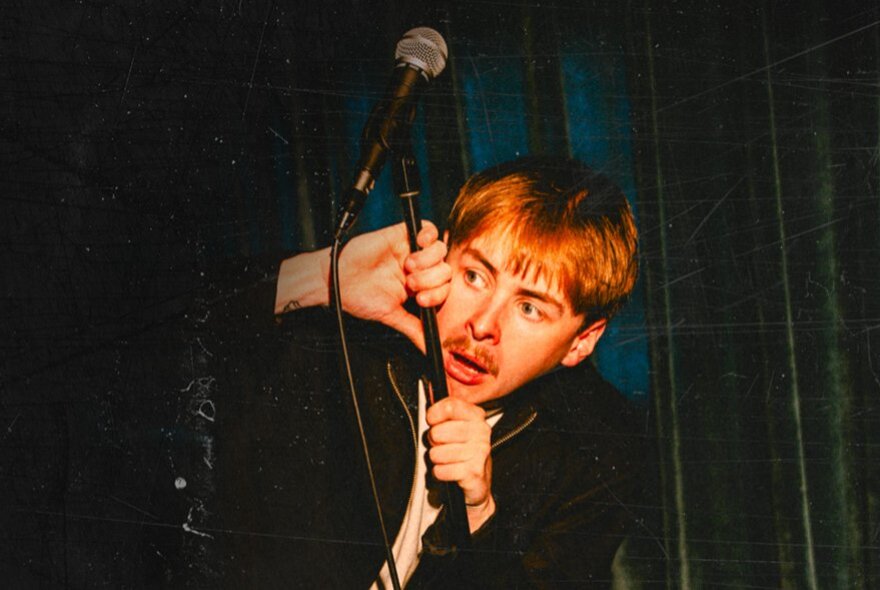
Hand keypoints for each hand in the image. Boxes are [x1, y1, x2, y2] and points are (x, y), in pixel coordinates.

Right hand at [275, 221, 450, 351]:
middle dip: (430, 279)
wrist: (337, 279)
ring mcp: (411, 251)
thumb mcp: (391, 315)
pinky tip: (416, 244)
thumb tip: (432, 349)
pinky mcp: (403, 234)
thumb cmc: (359, 296)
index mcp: (418, 288)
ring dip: (428, 260)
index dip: (437, 294)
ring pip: (440, 250)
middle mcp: (418, 269)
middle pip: (445, 269)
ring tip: (407, 266)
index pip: (443, 288)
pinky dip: (428, 235)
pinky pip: (428, 228)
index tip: (420, 299)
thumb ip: (414, 329)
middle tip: (410, 283)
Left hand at [426, 397, 495, 531]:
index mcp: (476, 416)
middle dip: (433, 441)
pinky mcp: (474, 471)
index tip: (432, 421)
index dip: (434, 415)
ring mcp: (479, 451)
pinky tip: (449, 471)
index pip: (449, 406)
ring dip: (437, 459)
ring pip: (437, 453)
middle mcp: (481, 431)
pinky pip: (441, 470)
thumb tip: (428, 403)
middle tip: (441, 445)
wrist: (477, 482)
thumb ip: (444, 414)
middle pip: (438, 431)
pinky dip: (440, 473)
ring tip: (446, 459)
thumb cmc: (462, 452)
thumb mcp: (456, 427)